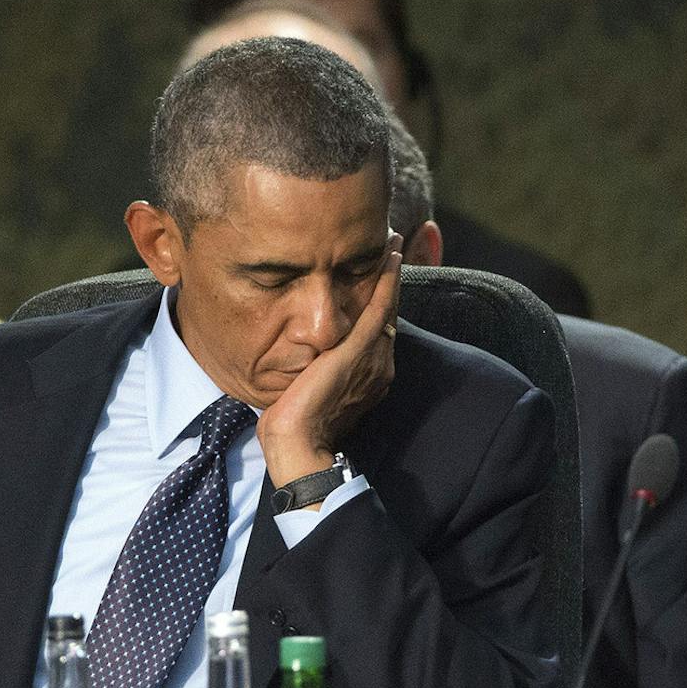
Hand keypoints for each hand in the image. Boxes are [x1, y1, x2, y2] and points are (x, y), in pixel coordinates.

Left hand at [257, 239, 400, 492]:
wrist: (296, 444)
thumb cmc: (293, 426)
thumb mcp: (307, 391)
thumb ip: (316, 372)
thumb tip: (303, 359)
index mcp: (369, 378)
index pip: (377, 331)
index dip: (379, 303)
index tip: (377, 277)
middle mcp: (379, 366)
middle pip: (386, 315)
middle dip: (388, 282)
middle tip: (391, 247)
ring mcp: (373, 357)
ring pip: (387, 306)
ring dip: (391, 273)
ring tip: (393, 244)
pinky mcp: (361, 349)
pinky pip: (380, 306)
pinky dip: (387, 279)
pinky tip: (390, 255)